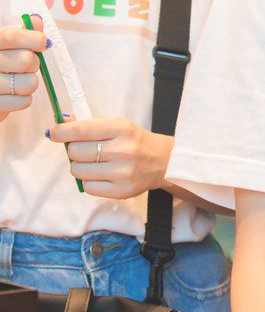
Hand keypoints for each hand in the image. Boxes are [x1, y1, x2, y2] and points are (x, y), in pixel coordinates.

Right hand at [0, 16, 45, 122]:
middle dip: (34, 64)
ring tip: (17, 82)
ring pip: (30, 83)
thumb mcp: (4, 48)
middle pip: (26, 60)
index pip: (12, 37)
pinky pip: (25, 101)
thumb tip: (36, 20)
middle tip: (25, 66)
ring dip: (29, 83)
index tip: (43, 43)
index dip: (34, 39)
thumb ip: (21, 34)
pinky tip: (13, 95)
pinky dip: (23, 98)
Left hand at [46, 117, 171, 198]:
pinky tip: (100, 175)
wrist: (164, 161)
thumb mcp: (117, 125)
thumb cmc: (135, 141)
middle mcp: (123, 150)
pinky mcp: (122, 191)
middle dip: (73, 150)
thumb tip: (61, 121)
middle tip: (83, 150)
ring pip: (78, 170)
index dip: (62, 131)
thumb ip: (89, 124)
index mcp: (121, 129)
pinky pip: (88, 187)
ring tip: (93, 163)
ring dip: (80, 166)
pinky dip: (89, 181)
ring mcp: (123, 172)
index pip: (82, 130)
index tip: (53, 133)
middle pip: (76, 152)